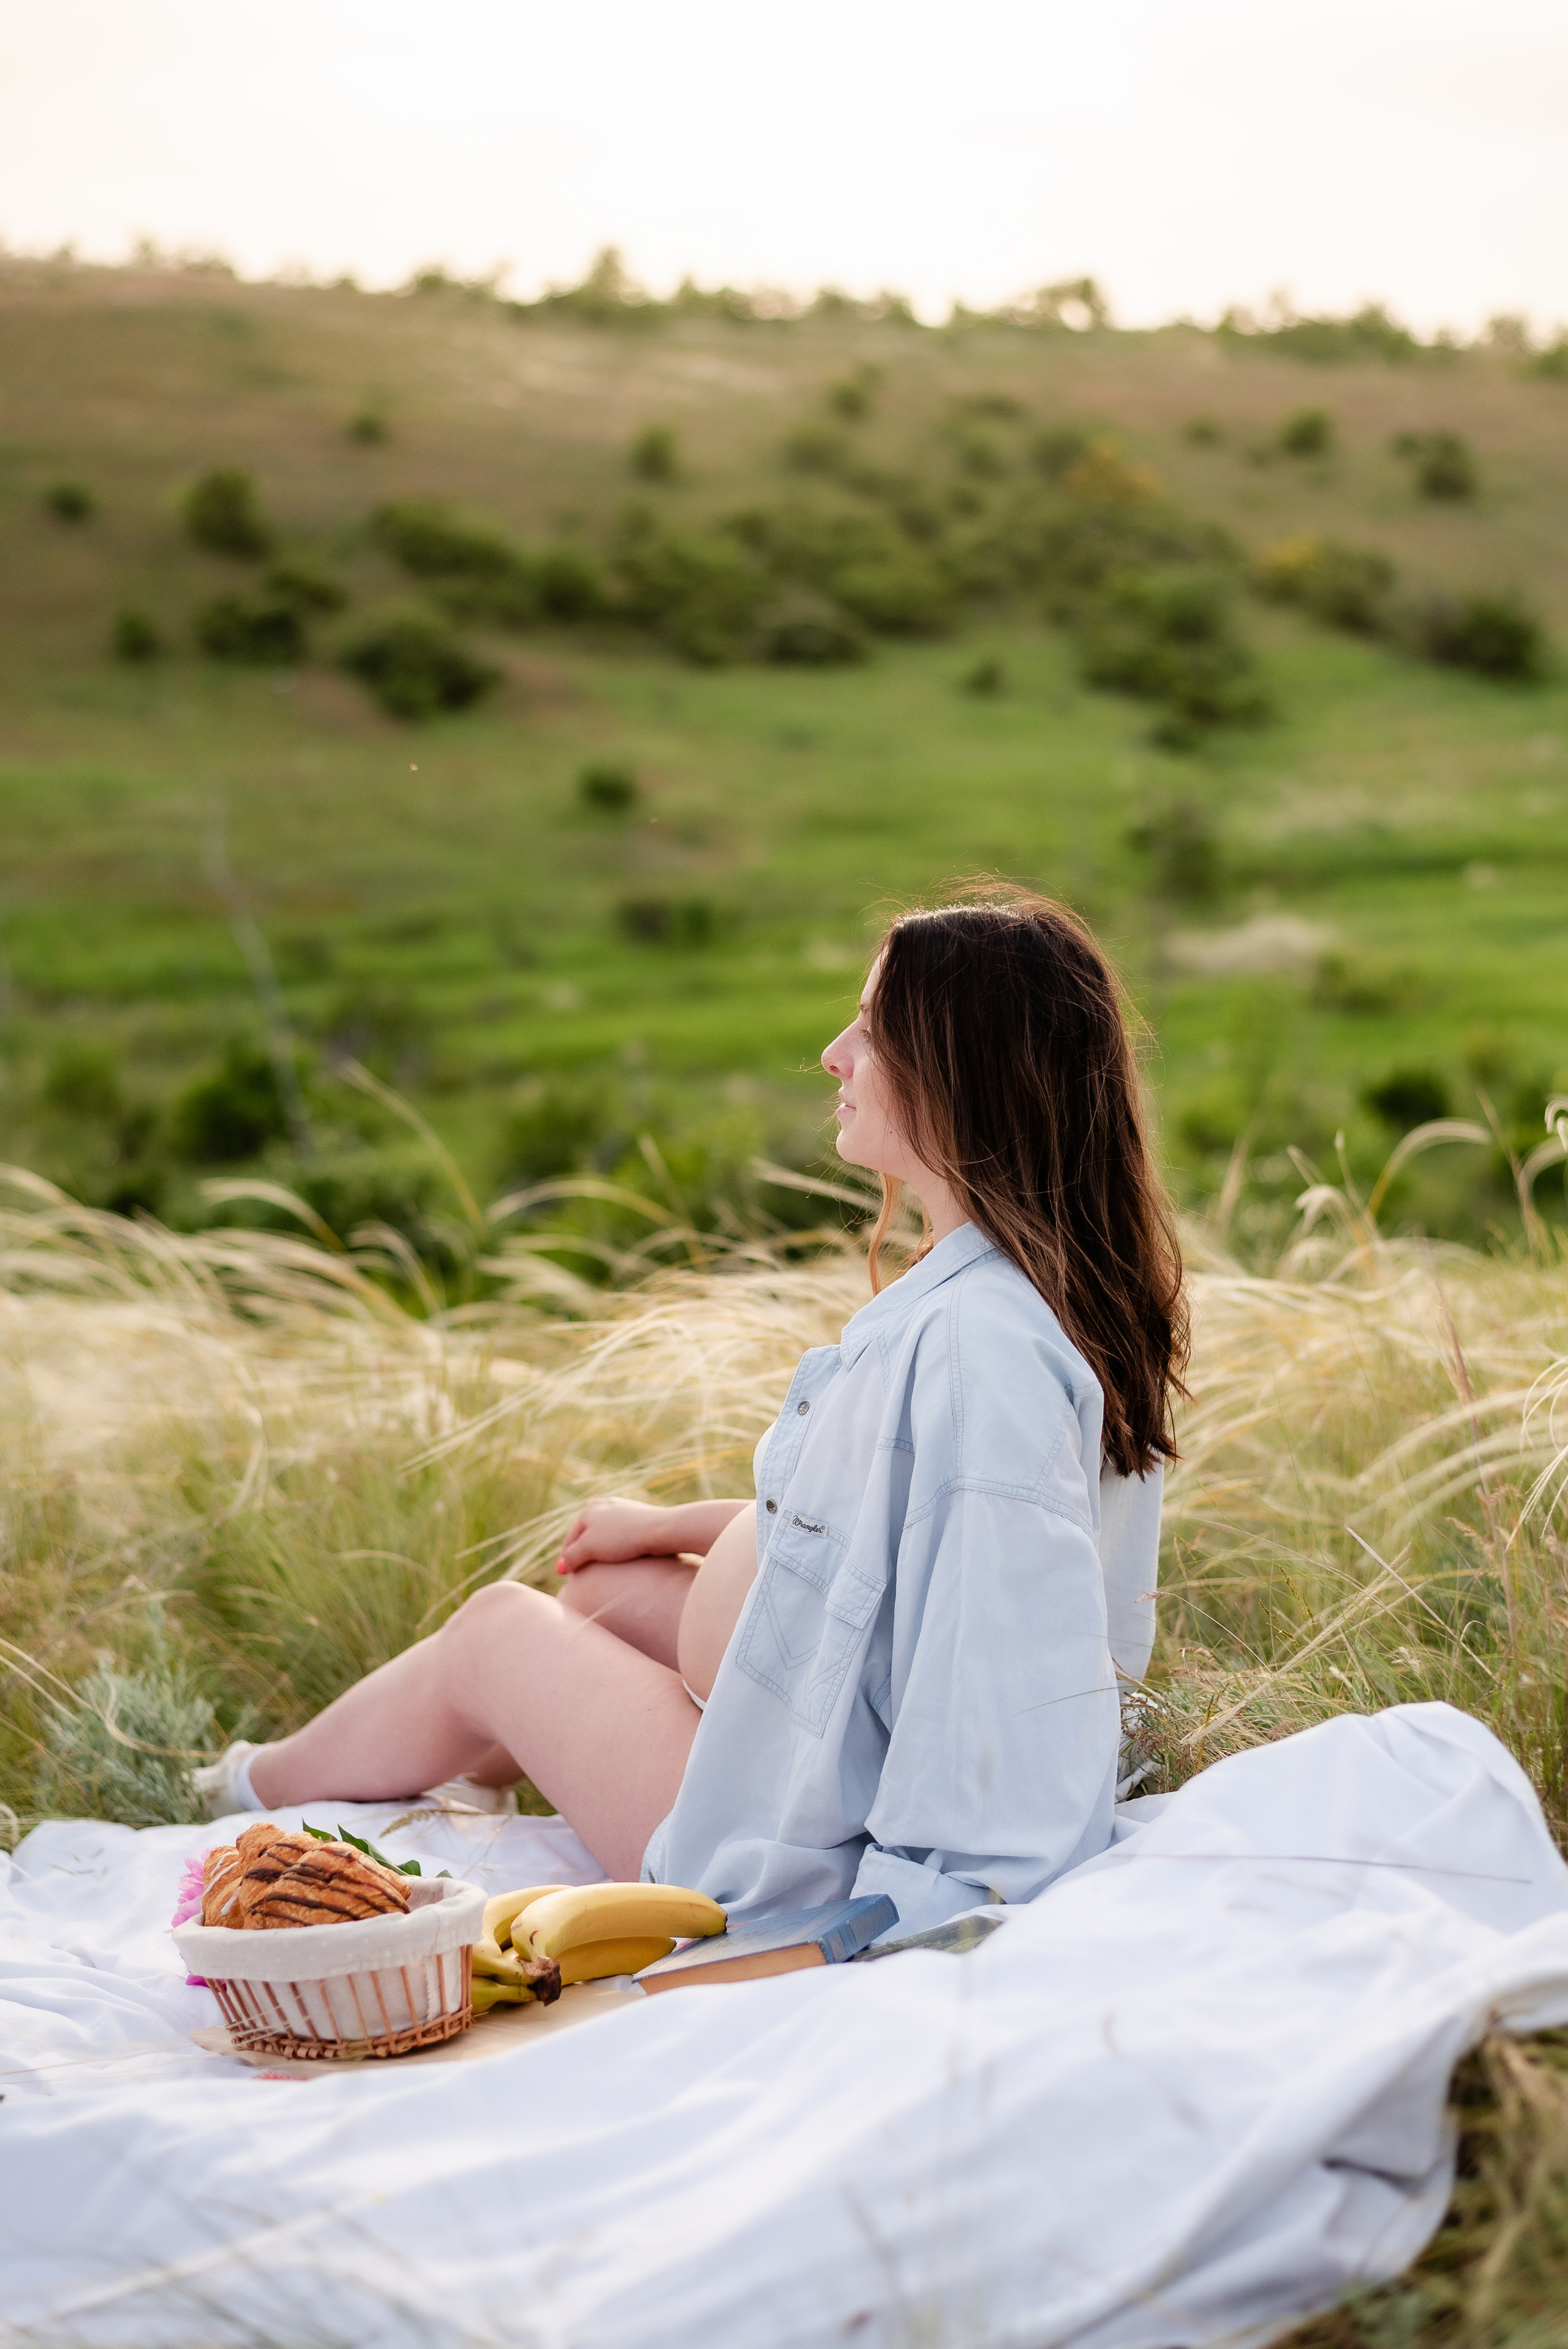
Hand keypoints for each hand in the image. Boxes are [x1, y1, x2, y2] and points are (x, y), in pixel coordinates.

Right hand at [556, 1497, 681, 1574]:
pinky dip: (616, 1548)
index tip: (566, 1576)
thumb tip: (562, 1567)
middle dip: (583, 1554)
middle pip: (586, 1536)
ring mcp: (622, 1511)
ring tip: (602, 1568)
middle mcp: (603, 1506)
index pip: (570, 1539)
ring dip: (600, 1552)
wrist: (659, 1530)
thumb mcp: (589, 1548)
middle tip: (582, 1573)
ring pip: (604, 1536)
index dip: (566, 1559)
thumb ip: (572, 1557)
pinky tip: (621, 1558)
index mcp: (588, 1509)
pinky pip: (620, 1536)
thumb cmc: (622, 1537)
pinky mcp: (638, 1518)